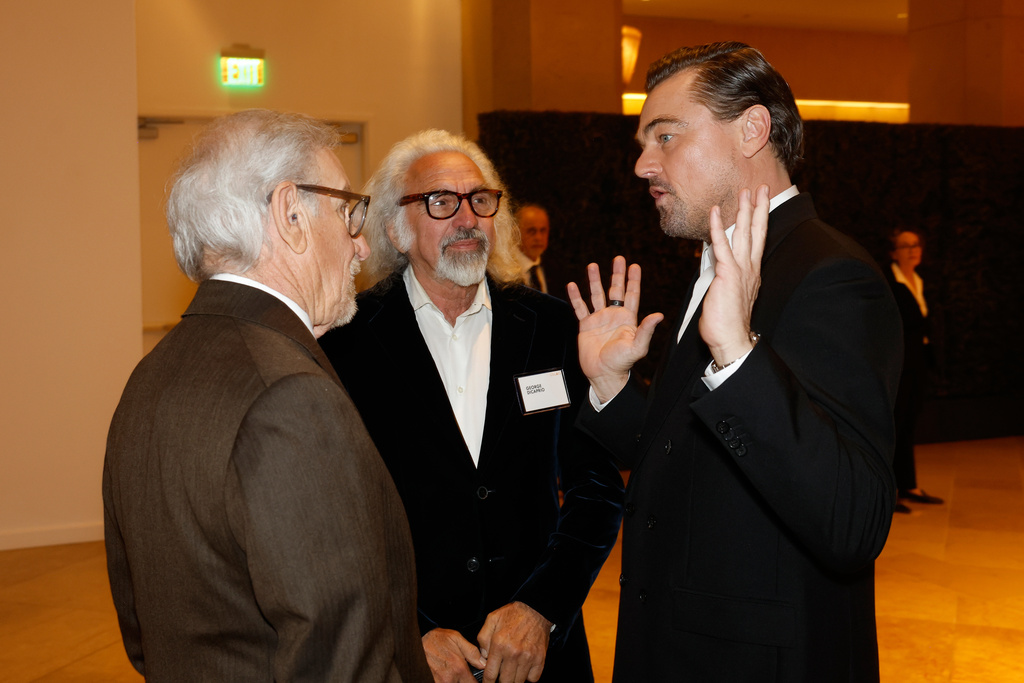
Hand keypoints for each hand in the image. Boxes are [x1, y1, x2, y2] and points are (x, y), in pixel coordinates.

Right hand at [422, 628, 487, 682]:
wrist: (415, 641)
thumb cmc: (435, 639)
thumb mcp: (456, 638)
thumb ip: (472, 652)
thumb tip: (483, 663)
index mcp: (459, 668)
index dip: (475, 682)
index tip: (474, 679)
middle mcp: (450, 679)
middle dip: (464, 681)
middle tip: (461, 674)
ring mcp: (439, 682)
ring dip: (454, 681)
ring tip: (451, 673)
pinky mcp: (431, 682)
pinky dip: (444, 681)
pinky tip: (444, 675)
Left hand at [475, 602, 551, 682]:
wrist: (535, 610)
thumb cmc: (513, 614)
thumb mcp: (492, 619)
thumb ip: (482, 638)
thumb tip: (483, 657)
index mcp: (499, 644)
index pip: (490, 674)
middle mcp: (513, 653)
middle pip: (505, 682)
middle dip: (500, 682)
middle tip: (500, 678)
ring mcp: (528, 657)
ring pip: (518, 682)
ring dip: (513, 680)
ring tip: (511, 673)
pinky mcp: (540, 659)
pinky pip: (533, 679)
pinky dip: (528, 677)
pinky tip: (523, 669)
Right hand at [567, 256, 663, 402]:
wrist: (603, 374)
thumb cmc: (622, 363)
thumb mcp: (637, 346)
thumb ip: (646, 330)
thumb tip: (659, 315)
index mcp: (627, 319)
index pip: (632, 294)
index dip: (633, 280)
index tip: (634, 266)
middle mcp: (613, 316)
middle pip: (615, 290)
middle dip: (617, 274)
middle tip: (618, 259)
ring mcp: (599, 319)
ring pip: (596, 295)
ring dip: (595, 280)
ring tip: (592, 266)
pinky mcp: (586, 326)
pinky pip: (580, 308)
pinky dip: (576, 297)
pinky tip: (572, 285)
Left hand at [699, 185, 769, 366]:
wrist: (731, 340)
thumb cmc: (728, 322)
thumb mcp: (730, 295)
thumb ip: (728, 278)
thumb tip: (721, 268)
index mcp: (752, 273)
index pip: (758, 241)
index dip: (760, 221)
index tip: (761, 204)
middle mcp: (750, 269)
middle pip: (756, 232)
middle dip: (758, 208)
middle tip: (760, 188)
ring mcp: (740, 270)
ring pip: (743, 234)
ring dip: (743, 211)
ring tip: (744, 192)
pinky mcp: (727, 274)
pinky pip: (721, 246)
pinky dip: (718, 227)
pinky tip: (715, 212)